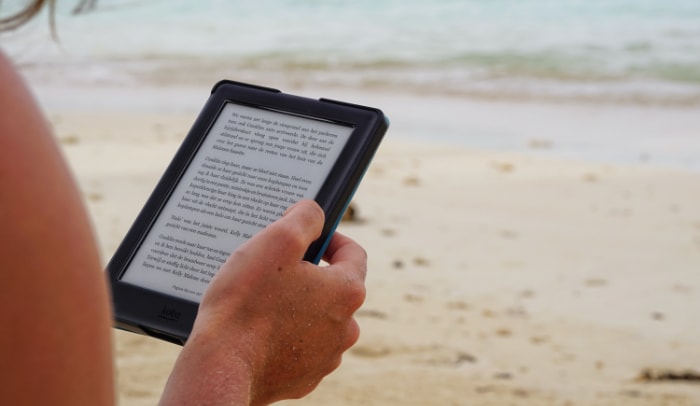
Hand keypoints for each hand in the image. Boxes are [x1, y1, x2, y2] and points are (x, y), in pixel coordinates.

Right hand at [160, 200, 366, 404]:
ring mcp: (326, 356)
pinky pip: (300, 347)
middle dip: (308, 274)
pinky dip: (284, 336)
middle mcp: (346, 327)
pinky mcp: (304, 377)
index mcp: (346, 292)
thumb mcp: (276, 241)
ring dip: (296, 307)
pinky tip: (257, 331)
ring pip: (316, 319)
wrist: (220, 368)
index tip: (309, 236)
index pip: (353, 252)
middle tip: (274, 270)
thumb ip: (304, 217)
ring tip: (261, 303)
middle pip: (333, 288)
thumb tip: (314, 212)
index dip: (330, 237)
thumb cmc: (245, 304)